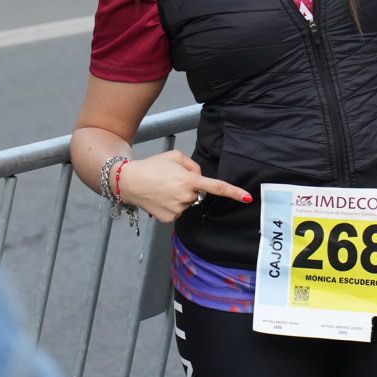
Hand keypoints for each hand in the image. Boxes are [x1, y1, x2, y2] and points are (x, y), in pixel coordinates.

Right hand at [116, 150, 251, 223]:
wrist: (129, 181)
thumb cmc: (152, 166)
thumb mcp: (175, 157)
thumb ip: (193, 166)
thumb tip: (200, 177)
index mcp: (189, 180)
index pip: (216, 187)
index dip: (233, 192)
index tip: (247, 198)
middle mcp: (185, 196)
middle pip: (198, 194)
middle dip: (190, 188)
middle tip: (172, 181)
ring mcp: (177, 209)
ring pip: (188, 204)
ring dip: (180, 197)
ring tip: (163, 189)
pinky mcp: (169, 219)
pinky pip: (178, 212)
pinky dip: (172, 206)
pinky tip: (160, 199)